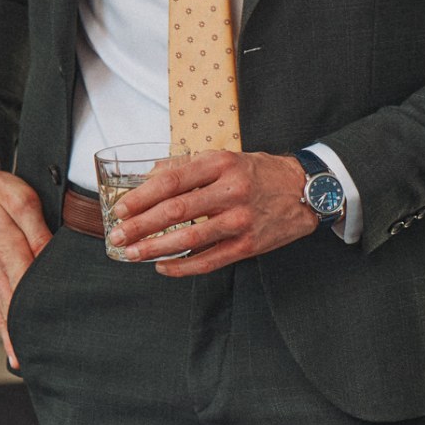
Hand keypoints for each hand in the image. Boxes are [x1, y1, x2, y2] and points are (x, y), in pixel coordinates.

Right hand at [0, 150, 51, 366]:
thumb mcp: (21, 200)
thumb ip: (37, 230)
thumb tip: (49, 255)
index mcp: (6, 249)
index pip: (26, 287)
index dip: (35, 313)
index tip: (46, 337)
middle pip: (11, 307)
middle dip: (19, 337)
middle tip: (30, 366)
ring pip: (2, 308)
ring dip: (10, 335)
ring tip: (20, 362)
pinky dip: (4, 322)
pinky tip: (11, 337)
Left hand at [113, 150, 321, 276]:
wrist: (305, 190)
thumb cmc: (259, 173)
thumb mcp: (226, 158)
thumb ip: (188, 166)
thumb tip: (148, 176)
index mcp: (221, 164)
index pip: (172, 180)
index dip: (142, 197)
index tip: (120, 209)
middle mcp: (231, 191)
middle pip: (176, 210)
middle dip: (141, 226)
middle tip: (118, 236)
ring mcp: (240, 220)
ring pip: (189, 239)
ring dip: (155, 248)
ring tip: (133, 254)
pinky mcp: (248, 245)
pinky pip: (209, 261)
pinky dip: (182, 267)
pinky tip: (162, 267)